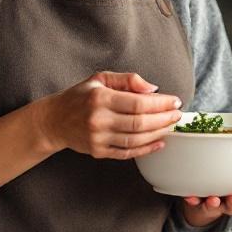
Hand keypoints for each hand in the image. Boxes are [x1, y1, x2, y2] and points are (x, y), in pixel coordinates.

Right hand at [34, 71, 181, 159]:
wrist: (54, 120)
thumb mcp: (100, 79)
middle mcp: (99, 120)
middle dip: (164, 119)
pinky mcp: (98, 152)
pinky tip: (159, 143)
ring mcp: (98, 138)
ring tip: (171, 126)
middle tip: (177, 115)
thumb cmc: (80, 96)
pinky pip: (127, 153)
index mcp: (100, 98)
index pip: (138, 103)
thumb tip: (153, 89)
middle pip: (140, 123)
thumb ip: (127, 80)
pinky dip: (146, 150)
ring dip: (158, 134)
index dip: (160, 103)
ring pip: (136, 140)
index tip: (174, 101)